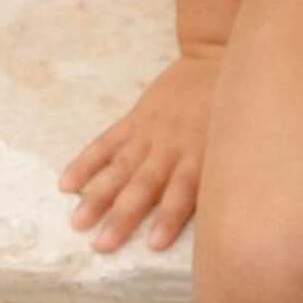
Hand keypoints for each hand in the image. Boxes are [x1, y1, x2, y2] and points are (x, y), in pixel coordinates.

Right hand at [57, 48, 222, 253]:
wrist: (217, 57)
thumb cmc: (234, 110)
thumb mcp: (237, 142)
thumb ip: (224, 174)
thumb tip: (228, 215)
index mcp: (200, 156)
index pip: (184, 192)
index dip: (169, 217)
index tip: (153, 245)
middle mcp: (172, 147)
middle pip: (145, 186)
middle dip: (123, 216)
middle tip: (101, 245)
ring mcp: (150, 132)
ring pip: (121, 168)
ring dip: (98, 196)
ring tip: (77, 222)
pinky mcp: (135, 119)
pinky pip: (107, 142)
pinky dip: (86, 162)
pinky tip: (66, 183)